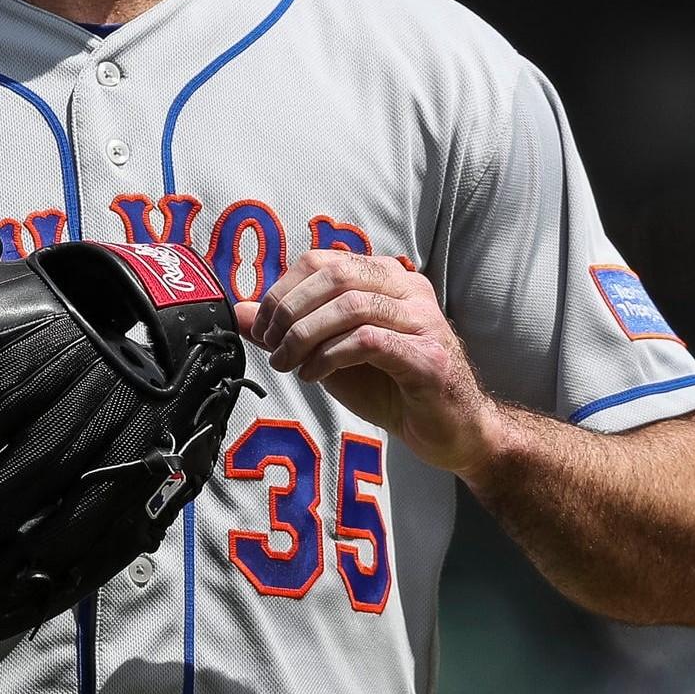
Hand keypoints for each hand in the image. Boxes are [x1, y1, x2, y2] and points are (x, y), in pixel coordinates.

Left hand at [235, 250, 509, 481]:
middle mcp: (409, 289)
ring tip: (288, 363)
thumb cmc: (393, 389)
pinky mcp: (429, 358)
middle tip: (271, 346)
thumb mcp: (330, 355)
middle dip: (291, 310)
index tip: (262, 327)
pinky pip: (370, 340)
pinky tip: (315, 375)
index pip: (324, 260)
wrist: (455, 433)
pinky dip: (331, 355)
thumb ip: (290, 331)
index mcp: (387, 278)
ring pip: (351, 305)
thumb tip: (239, 312)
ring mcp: (424, 321)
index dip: (284, 290)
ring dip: (306, 335)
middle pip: (336, 274)